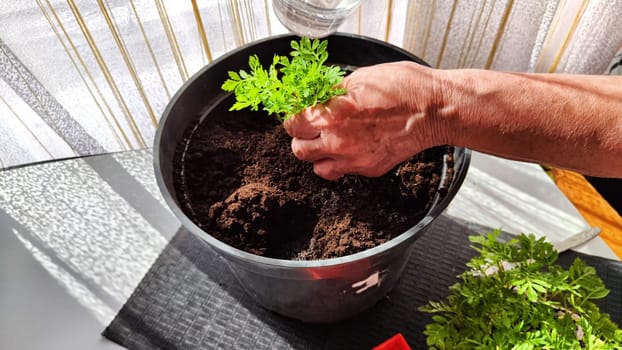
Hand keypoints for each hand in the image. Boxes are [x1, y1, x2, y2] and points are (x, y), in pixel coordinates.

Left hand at [283, 61, 444, 179]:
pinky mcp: (369, 169)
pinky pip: (342, 171)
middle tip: (311, 128)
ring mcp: (353, 159)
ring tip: (328, 141)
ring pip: (317, 167)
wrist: (433, 109)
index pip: (293, 125)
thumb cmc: (402, 88)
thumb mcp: (360, 78)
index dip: (294, 118)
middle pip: (299, 150)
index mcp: (331, 115)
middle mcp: (337, 142)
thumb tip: (315, 97)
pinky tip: (349, 148)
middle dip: (301, 138)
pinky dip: (340, 162)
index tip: (299, 114)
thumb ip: (332, 93)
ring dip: (318, 154)